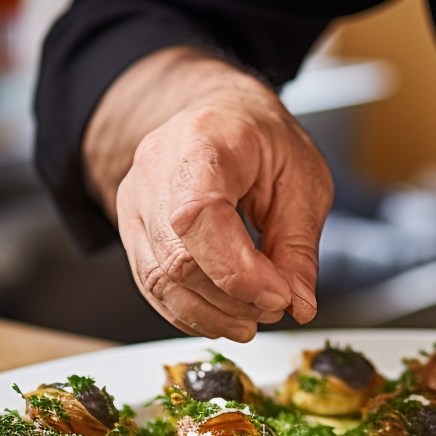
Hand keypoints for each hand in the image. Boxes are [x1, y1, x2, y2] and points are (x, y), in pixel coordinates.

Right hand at [84, 48, 332, 340]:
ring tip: (253, 319)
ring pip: (157, 278)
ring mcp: (135, 198)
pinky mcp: (132, 226)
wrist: (223, 116)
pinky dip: (189, 310)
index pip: (200, 219)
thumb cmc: (262, 138)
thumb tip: (298, 304)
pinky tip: (223, 316)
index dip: (238, 272)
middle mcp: (156, 169)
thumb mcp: (303, 181)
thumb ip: (299, 247)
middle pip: (177, 258)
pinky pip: (150, 283)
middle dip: (232, 298)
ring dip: (210, 313)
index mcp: (203, 142)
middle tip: (277, 305)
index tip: (279, 296)